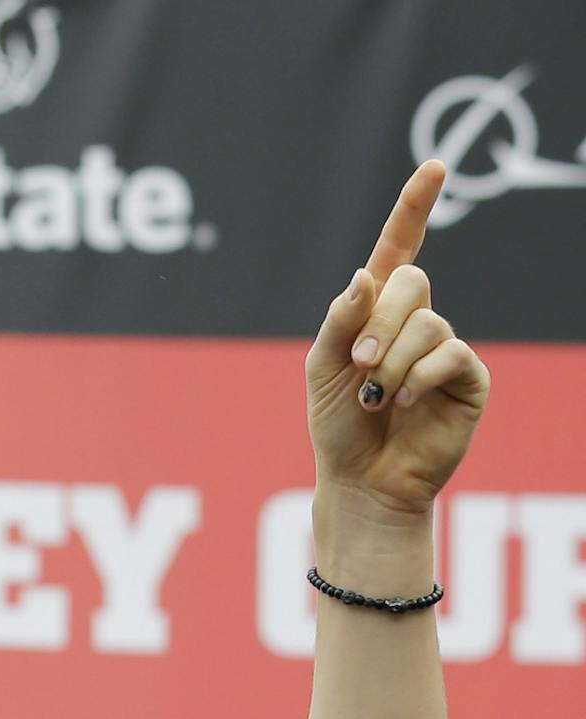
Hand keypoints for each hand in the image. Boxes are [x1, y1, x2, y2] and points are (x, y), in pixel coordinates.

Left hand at [307, 159, 489, 524]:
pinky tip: (405, 403)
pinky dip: (419, 377)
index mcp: (376, 312)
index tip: (434, 166)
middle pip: (413, 283)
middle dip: (379, 323)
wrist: (361, 480)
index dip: (414, 208)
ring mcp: (445, 347)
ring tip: (376, 397)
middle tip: (359, 364)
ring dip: (392, 362)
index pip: (398, 250)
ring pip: (428, 324)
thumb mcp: (321, 369)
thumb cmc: (338, 426)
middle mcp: (416, 322)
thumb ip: (340, 321)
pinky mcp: (468, 377)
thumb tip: (365, 275)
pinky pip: (450, 354)